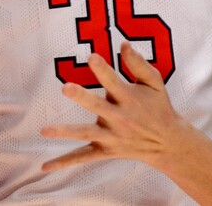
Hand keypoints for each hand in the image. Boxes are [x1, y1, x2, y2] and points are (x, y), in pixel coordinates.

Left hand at [41, 42, 186, 171]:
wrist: (167, 142)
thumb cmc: (158, 106)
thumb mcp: (155, 82)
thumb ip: (138, 64)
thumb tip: (123, 44)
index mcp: (129, 98)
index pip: (113, 82)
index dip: (102, 69)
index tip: (92, 57)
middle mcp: (119, 118)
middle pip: (97, 107)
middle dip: (81, 97)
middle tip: (66, 88)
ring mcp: (111, 136)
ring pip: (86, 134)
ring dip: (65, 132)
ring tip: (45, 131)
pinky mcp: (106, 150)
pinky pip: (83, 157)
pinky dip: (64, 162)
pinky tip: (45, 166)